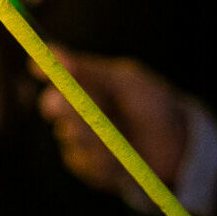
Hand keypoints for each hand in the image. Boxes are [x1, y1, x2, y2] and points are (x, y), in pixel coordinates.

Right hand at [36, 50, 189, 195]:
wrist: (177, 145)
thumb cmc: (152, 104)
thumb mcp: (126, 81)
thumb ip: (89, 70)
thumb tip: (51, 49)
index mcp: (83, 83)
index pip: (54, 73)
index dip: (45, 69)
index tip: (40, 68)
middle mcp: (74, 109)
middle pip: (53, 105)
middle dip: (69, 106)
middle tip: (83, 107)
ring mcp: (78, 138)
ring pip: (70, 136)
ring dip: (93, 135)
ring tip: (121, 136)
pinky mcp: (86, 166)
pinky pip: (84, 161)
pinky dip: (103, 158)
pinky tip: (121, 156)